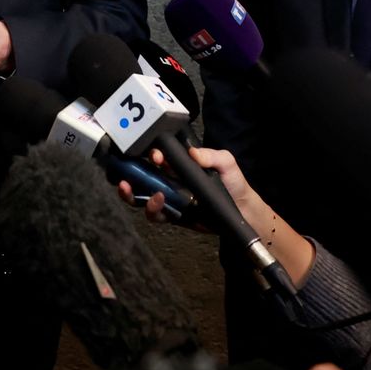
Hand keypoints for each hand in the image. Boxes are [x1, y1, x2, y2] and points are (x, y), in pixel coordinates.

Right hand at [115, 144, 315, 281]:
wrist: (243, 213)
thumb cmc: (234, 184)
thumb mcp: (227, 164)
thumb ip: (212, 155)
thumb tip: (192, 152)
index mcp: (180, 165)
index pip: (158, 157)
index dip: (150, 155)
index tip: (154, 155)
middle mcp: (170, 179)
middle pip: (142, 175)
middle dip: (131, 174)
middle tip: (128, 176)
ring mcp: (170, 198)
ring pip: (142, 195)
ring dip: (134, 194)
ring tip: (142, 193)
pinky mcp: (172, 216)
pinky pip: (155, 214)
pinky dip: (151, 210)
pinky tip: (158, 203)